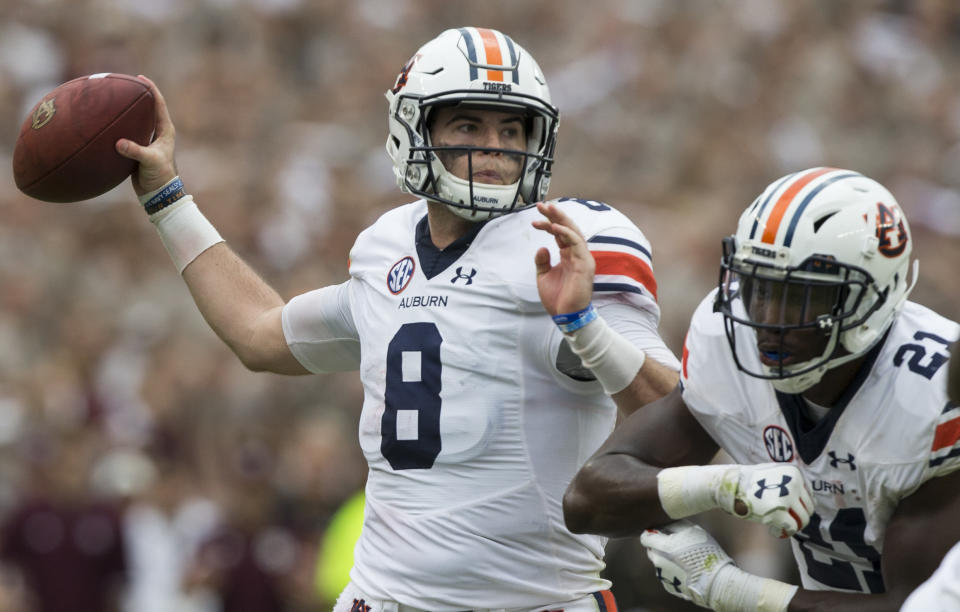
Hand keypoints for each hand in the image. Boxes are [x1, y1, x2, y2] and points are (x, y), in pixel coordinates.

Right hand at [115, 75, 177, 195]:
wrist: (158, 194)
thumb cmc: (160, 177)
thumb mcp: (149, 162)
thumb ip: (136, 151)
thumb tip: (119, 143)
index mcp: (165, 131)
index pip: (159, 104)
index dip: (151, 89)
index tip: (140, 78)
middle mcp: (157, 133)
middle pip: (146, 109)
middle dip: (136, 96)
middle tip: (122, 84)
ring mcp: (146, 141)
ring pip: (135, 121)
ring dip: (125, 111)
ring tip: (110, 99)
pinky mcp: (136, 150)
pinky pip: (125, 133)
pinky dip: (116, 127)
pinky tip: (103, 123)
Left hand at [532, 201, 593, 315]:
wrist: (566, 316)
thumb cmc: (558, 299)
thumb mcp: (544, 276)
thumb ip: (542, 261)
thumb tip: (541, 247)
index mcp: (569, 256)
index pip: (561, 233)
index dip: (550, 222)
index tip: (537, 215)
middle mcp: (577, 254)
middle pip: (568, 228)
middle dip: (556, 214)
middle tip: (542, 204)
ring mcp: (583, 258)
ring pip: (573, 232)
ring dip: (560, 219)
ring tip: (546, 210)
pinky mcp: (584, 264)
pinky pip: (576, 243)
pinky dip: (565, 233)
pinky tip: (553, 227)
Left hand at [641, 520, 733, 607]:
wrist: (715, 581)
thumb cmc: (705, 553)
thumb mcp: (692, 531)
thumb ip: (675, 525)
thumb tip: (666, 524)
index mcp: (662, 547)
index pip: (645, 537)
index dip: (653, 533)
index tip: (661, 532)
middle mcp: (658, 562)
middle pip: (652, 550)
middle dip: (660, 546)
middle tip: (676, 545)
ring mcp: (662, 576)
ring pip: (660, 563)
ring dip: (667, 559)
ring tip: (686, 560)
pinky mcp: (669, 586)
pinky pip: (667, 575)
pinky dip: (673, 571)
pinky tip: (687, 571)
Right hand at [719, 463, 812, 537]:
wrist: (730, 484)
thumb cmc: (750, 481)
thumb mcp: (774, 473)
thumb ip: (791, 485)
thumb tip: (810, 503)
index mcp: (794, 473)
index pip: (809, 496)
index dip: (800, 507)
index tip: (789, 512)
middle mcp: (794, 484)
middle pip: (809, 509)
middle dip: (798, 517)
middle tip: (785, 521)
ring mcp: (786, 497)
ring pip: (803, 520)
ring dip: (793, 526)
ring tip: (779, 526)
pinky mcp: (778, 512)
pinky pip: (792, 527)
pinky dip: (784, 531)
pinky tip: (773, 530)